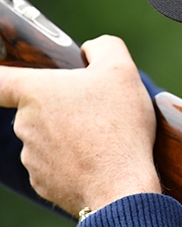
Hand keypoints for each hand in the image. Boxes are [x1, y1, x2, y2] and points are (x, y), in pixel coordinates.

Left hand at [0, 35, 161, 215]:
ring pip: (48, 137)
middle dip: (62, 106)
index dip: (2, 74)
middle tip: (96, 108)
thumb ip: (104, 47)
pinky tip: (99, 158)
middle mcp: (25, 125)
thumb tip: (91, 49)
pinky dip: (74, 160)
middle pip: (36, 108)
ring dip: (70, 134)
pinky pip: (56, 164)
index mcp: (36, 91)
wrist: (121, 183)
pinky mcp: (43, 183)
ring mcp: (32, 157)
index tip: (9, 75)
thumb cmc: (118, 124)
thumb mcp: (122, 69)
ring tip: (104, 137)